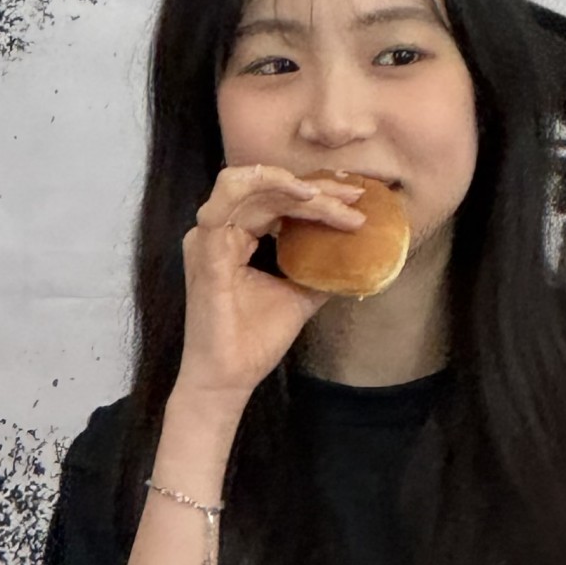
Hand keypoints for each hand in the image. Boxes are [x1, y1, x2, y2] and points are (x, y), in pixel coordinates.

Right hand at [176, 165, 364, 406]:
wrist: (231, 377)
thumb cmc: (255, 340)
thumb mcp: (300, 293)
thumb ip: (320, 268)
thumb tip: (359, 255)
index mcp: (235, 237)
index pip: (276, 199)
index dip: (317, 193)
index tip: (356, 198)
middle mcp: (218, 231)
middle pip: (268, 188)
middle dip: (316, 187)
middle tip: (356, 195)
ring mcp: (208, 239)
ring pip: (252, 188)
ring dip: (298, 187)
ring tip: (336, 196)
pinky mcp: (206, 253)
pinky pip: (226, 205)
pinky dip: (265, 190)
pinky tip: (304, 197)